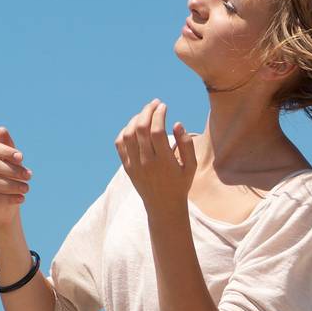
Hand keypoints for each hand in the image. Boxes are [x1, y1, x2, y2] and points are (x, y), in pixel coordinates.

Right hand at [0, 126, 32, 221]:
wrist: (5, 207)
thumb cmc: (10, 180)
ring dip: (13, 185)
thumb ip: (8, 147)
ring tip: (27, 188)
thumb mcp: (12, 164)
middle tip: (29, 176)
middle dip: (13, 170)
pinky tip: (22, 198)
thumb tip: (1, 129)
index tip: (21, 158)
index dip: (7, 151)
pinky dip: (9, 198)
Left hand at [115, 99, 196, 216]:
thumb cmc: (180, 183)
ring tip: (146, 113)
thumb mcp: (191, 166)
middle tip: (155, 104)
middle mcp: (147, 163)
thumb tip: (177, 123)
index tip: (164, 106)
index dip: (159, 114)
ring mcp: (134, 165)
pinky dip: (125, 131)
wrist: (163, 206)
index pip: (157, 131)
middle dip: (147, 111)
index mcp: (164, 162)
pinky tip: (135, 126)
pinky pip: (120, 144)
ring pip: (128, 134)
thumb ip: (186, 144)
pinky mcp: (127, 167)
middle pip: (141, 129)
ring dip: (136, 119)